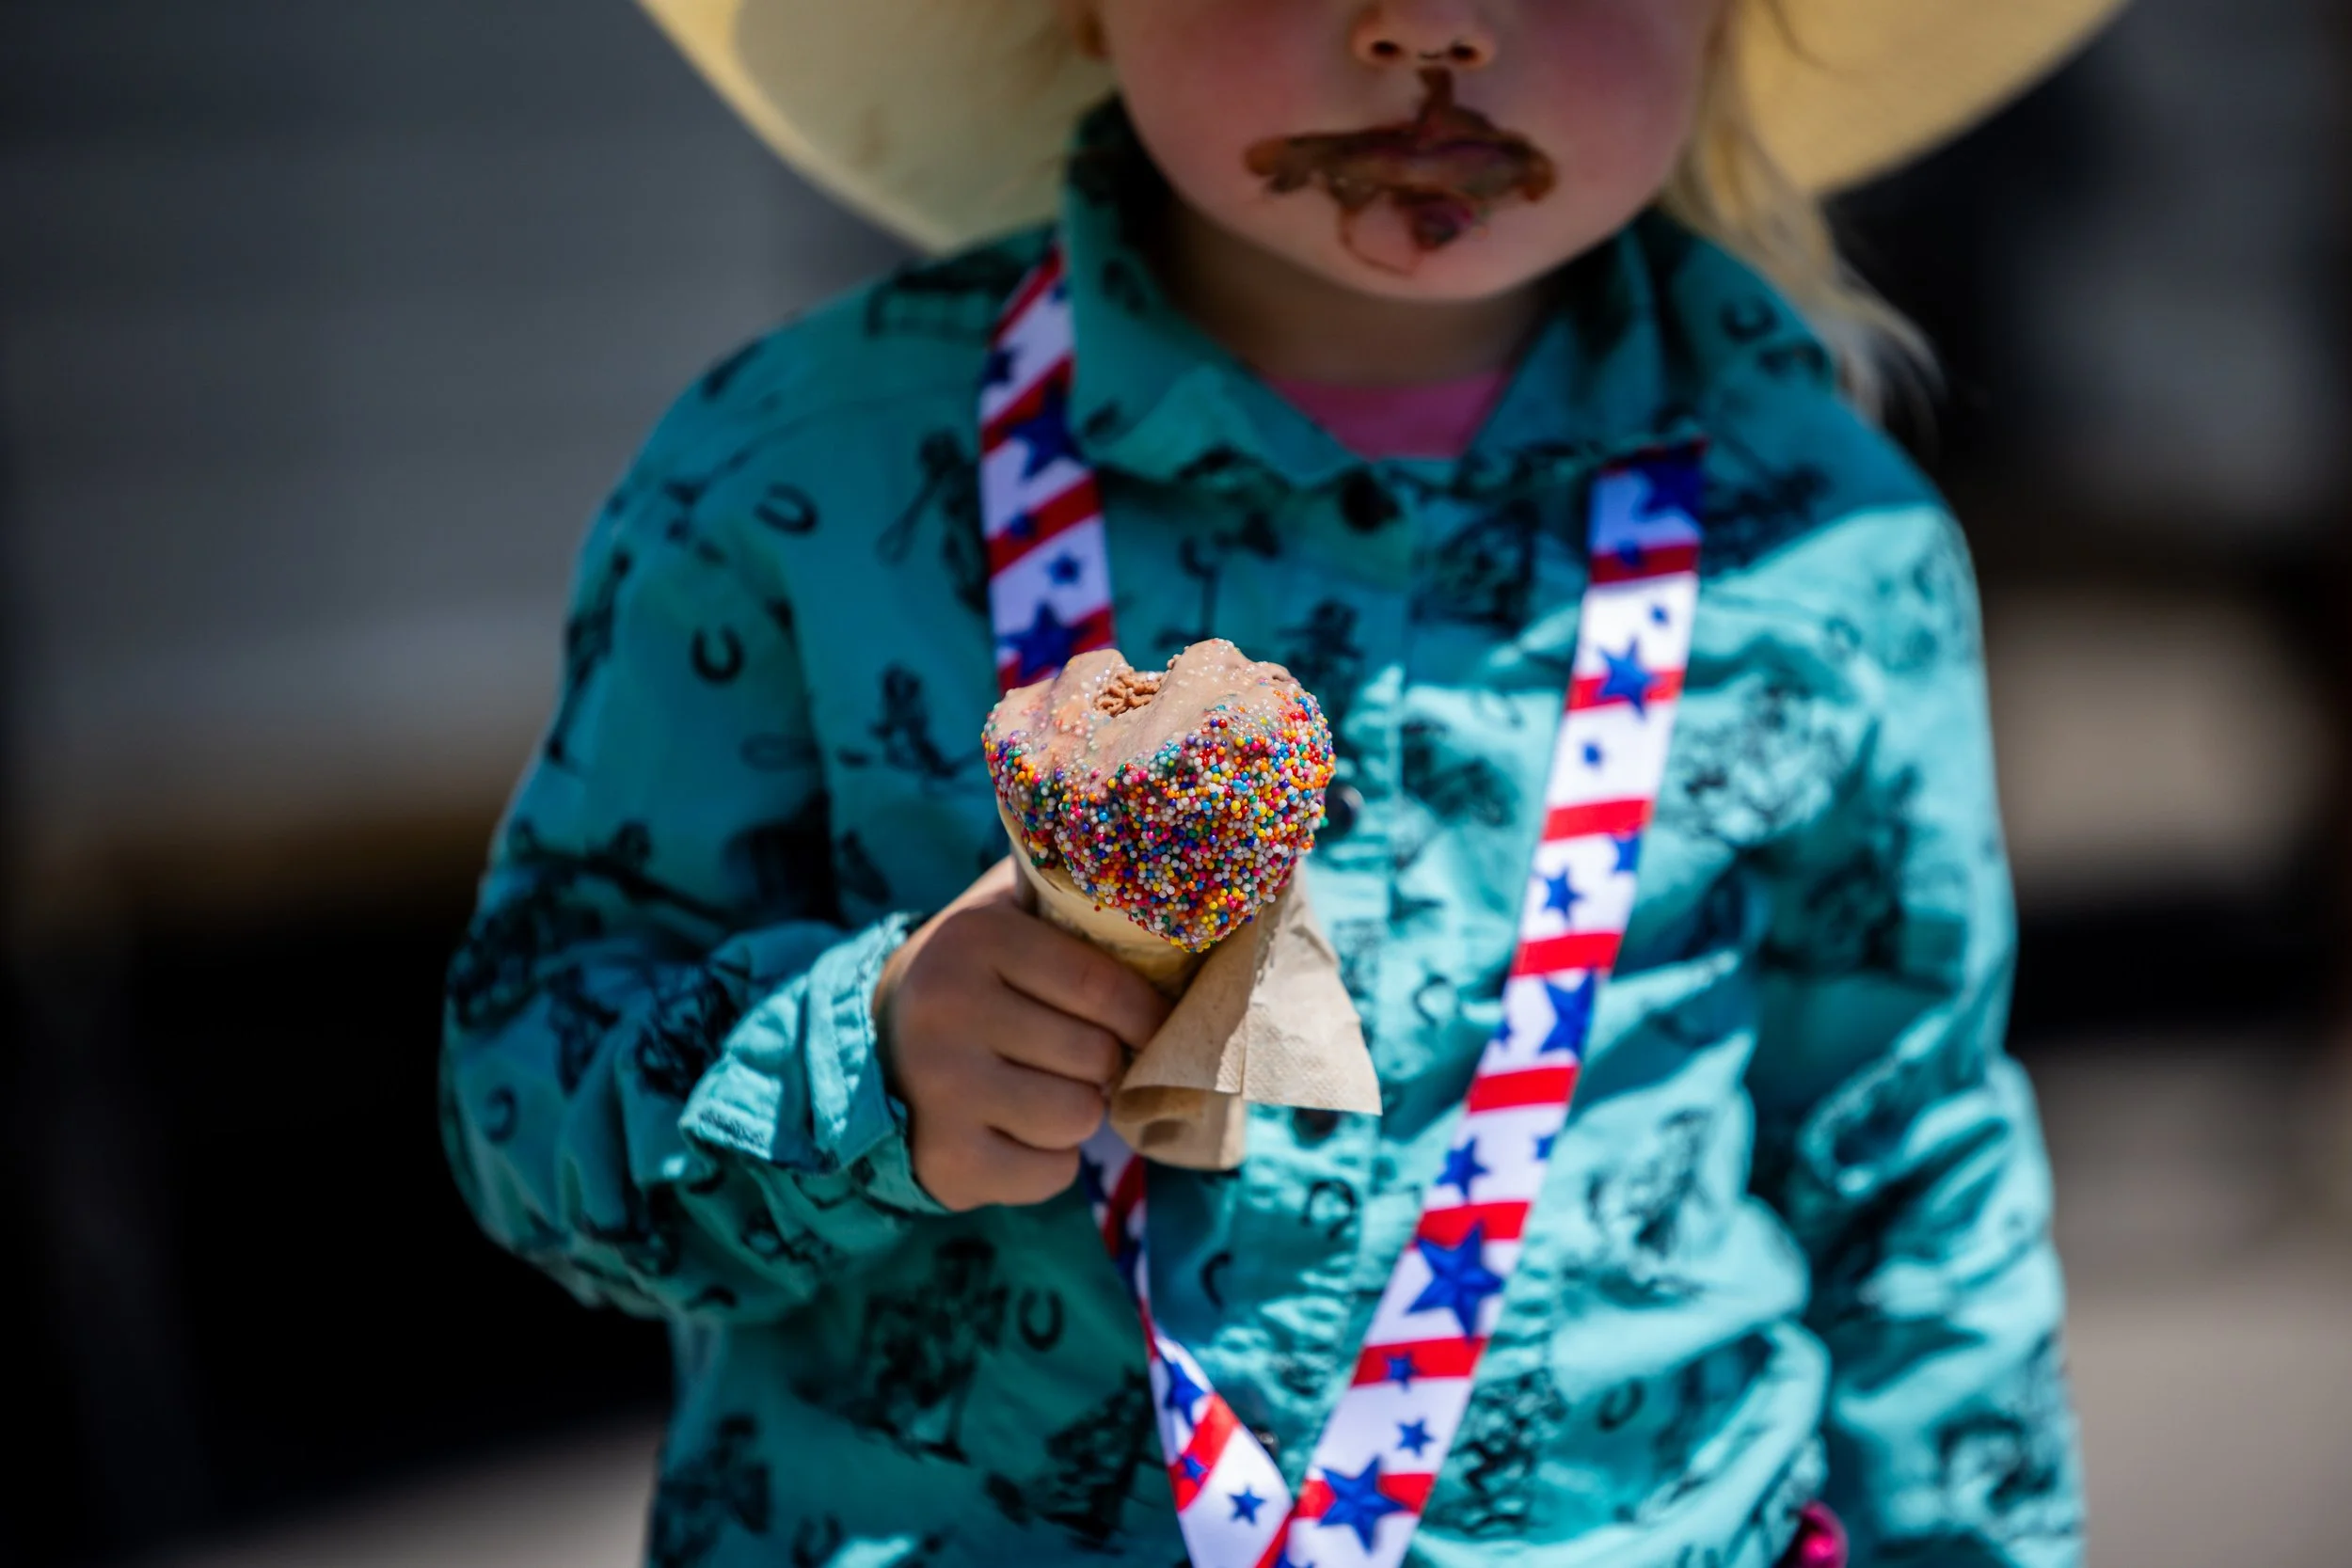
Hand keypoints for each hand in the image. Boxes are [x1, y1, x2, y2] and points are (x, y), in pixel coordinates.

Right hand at [874, 859, 1169, 1210]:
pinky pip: (1052, 1173)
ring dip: (1080, 1111)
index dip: (1147, 1013)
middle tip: (1082, 1055)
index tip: (1157, 1024)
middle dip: (1107, 1062)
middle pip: (1096, 1055)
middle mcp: (949, 1009)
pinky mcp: (945, 1159)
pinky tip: (1018, 1132)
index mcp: (976, 938)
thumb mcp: (1009, 913)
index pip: (1100, 984)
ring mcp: (942, 1089)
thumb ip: (1072, 894)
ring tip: (1048, 1088)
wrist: (880, 1049)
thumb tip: (1172, 898)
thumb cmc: (980, 980)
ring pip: (1078, 1116)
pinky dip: (1051, 1161)